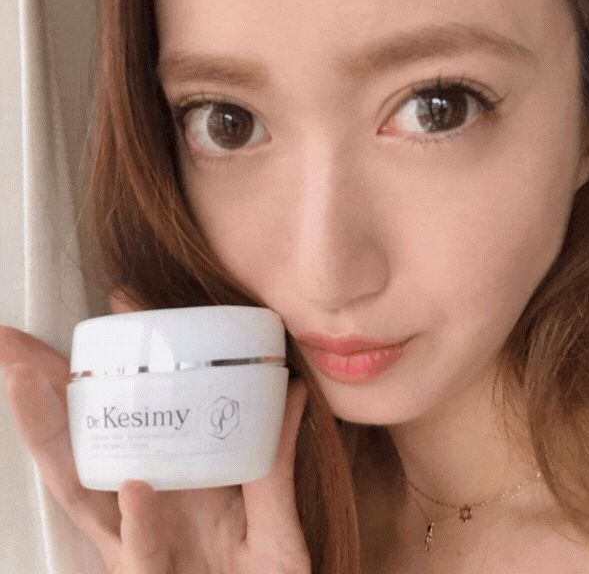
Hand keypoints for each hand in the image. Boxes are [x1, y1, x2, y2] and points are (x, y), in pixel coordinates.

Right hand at [0, 324, 310, 573]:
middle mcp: (139, 511)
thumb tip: (292, 391)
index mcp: (166, 484)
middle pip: (79, 447)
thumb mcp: (275, 519)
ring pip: (79, 494)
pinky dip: (139, 523)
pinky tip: (137, 485)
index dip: (115, 368)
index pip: (127, 420)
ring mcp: (137, 550)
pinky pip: (140, 556)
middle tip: (12, 347)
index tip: (117, 308)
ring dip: (50, 438)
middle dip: (41, 397)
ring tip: (27, 382)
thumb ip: (276, 462)